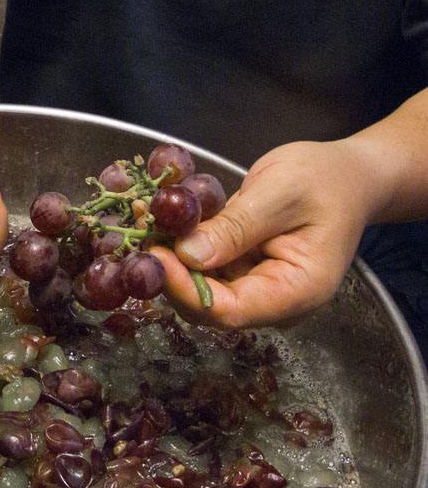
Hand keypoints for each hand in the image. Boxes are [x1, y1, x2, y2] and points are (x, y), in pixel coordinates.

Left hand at [150, 139, 380, 327]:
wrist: (347, 177)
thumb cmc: (325, 180)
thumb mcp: (281, 193)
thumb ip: (236, 227)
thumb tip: (189, 254)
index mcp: (297, 292)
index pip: (229, 310)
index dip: (185, 289)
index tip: (154, 257)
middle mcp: (273, 302)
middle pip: (208, 307)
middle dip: (171, 275)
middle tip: (141, 236)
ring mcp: (255, 291)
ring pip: (198, 291)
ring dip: (169, 261)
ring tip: (146, 222)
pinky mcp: (239, 275)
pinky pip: (203, 271)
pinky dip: (180, 250)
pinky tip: (161, 222)